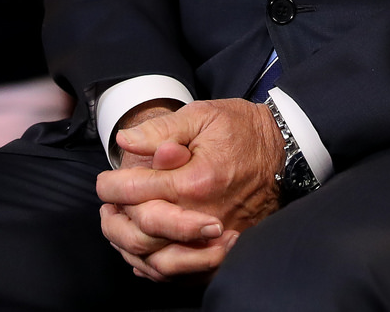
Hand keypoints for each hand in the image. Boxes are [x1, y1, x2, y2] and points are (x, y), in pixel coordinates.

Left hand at [97, 99, 282, 280]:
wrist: (284, 152)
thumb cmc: (242, 130)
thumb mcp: (203, 115)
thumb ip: (163, 129)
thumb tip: (126, 142)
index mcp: (196, 179)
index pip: (137, 191)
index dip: (112, 186)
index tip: (105, 182)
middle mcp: (205, 215)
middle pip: (142, 233)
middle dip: (116, 220)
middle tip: (109, 206)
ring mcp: (216, 239)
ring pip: (159, 261)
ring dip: (132, 247)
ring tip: (120, 227)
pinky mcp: (225, 251)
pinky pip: (184, 274)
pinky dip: (158, 268)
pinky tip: (146, 252)